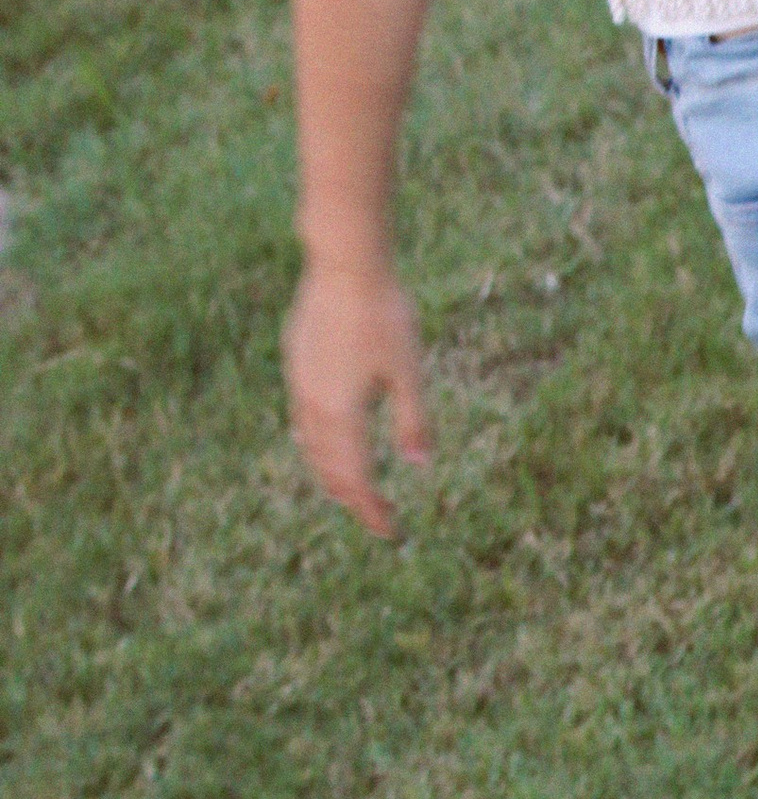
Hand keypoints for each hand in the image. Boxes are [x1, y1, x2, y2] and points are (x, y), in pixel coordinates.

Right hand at [284, 262, 430, 537]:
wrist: (344, 266)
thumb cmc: (384, 316)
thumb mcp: (409, 371)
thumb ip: (413, 421)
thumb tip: (419, 466)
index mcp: (343, 414)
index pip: (356, 479)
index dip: (372, 509)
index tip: (390, 531)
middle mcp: (314, 407)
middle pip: (330, 470)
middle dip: (353, 498)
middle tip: (376, 518)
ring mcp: (300, 386)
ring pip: (312, 448)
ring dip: (332, 475)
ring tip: (351, 492)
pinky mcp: (297, 366)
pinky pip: (303, 422)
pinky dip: (317, 447)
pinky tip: (326, 443)